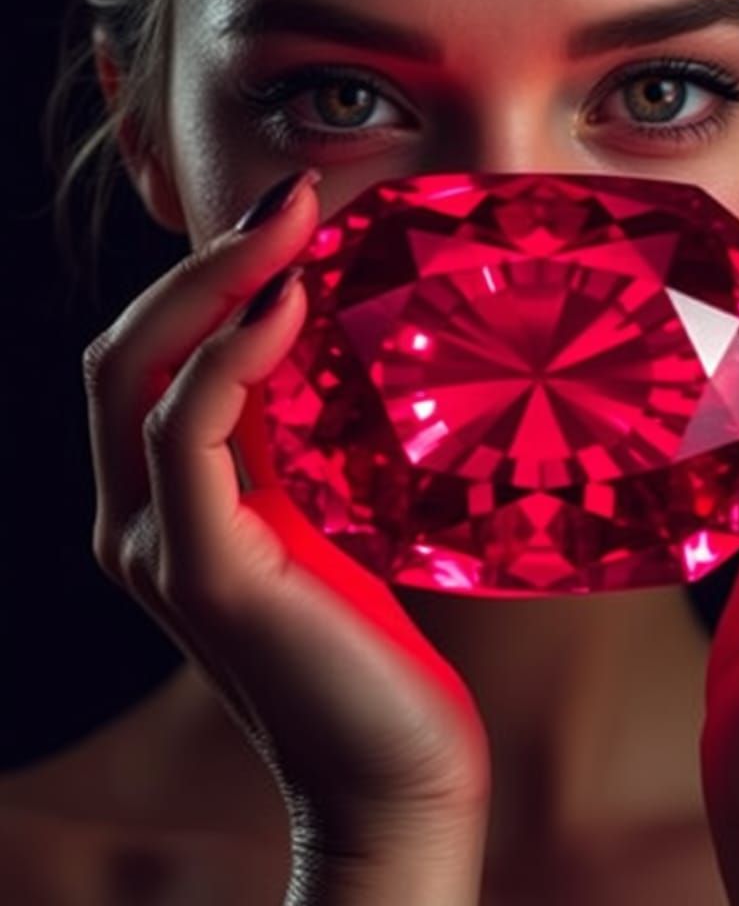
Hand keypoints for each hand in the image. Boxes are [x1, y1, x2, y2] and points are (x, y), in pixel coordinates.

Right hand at [82, 170, 490, 863]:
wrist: (391, 763)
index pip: (149, 357)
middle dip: (202, 262)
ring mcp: (159, 549)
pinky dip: (231, 358)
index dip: (204, 277)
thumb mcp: (324, 516)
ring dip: (214, 286)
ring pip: (138, 377)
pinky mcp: (206, 574)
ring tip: (290, 226)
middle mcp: (139, 520)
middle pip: (125, 349)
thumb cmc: (372, 640)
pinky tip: (291, 307)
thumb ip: (296, 442)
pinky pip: (189, 435)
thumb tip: (321, 336)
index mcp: (167, 504)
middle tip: (288, 197)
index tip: (287, 215)